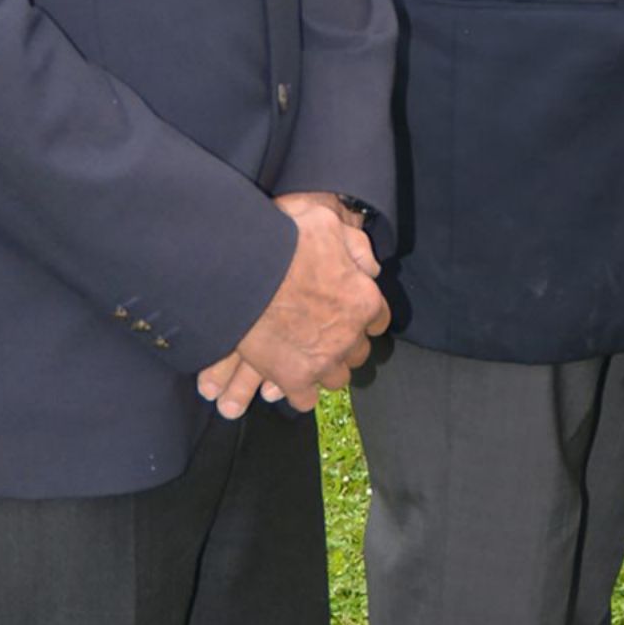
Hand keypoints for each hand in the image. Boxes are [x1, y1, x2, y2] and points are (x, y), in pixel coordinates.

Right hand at [199, 192, 387, 417]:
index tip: (349, 315)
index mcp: (364, 300)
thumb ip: (354, 246)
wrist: (244, 270)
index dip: (363, 316)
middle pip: (358, 352)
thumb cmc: (285, 241)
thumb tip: (368, 267)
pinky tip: (290, 382)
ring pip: (337, 378)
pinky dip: (300, 392)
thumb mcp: (328, 225)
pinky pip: (306, 399)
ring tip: (309, 360)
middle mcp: (350, 336)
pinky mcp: (294, 378)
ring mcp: (323, 361)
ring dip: (326, 369)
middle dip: (345, 344)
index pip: (379, 320)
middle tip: (324, 335)